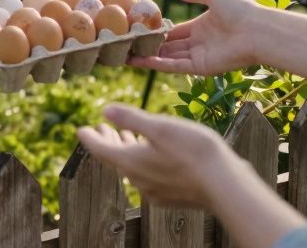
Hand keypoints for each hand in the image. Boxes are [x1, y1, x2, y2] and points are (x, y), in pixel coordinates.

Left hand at [78, 104, 234, 209]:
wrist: (225, 186)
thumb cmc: (194, 152)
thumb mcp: (160, 127)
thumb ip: (131, 118)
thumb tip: (105, 110)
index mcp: (131, 162)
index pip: (100, 150)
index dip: (89, 138)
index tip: (80, 129)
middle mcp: (139, 180)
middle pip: (115, 159)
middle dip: (107, 141)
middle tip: (100, 128)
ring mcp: (155, 190)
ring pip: (132, 168)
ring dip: (126, 150)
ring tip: (125, 136)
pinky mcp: (172, 196)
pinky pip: (148, 176)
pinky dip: (142, 161)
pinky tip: (152, 154)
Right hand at [128, 0, 261, 74]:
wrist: (256, 30)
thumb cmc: (239, 9)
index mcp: (201, 26)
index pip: (174, 31)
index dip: (157, 31)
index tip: (139, 31)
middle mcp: (198, 43)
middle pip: (168, 46)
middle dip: (149, 47)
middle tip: (127, 46)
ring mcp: (199, 56)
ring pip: (168, 58)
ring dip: (149, 58)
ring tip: (127, 57)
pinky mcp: (201, 67)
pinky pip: (175, 67)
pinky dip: (159, 64)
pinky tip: (142, 61)